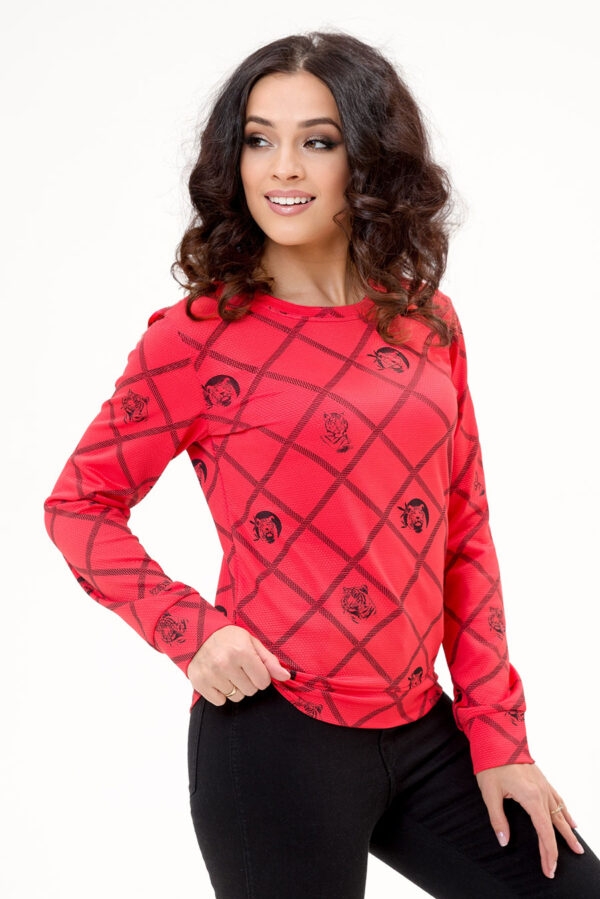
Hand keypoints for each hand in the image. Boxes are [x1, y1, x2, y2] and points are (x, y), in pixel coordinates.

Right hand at [187, 625, 290, 704]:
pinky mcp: (200, 683)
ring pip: (236, 697)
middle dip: (248, 682)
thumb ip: (269, 660)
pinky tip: (218, 679)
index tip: (253, 668)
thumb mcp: (251, 642)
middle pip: (250, 691)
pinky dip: (221, 693)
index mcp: (242, 652)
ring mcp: (212, 674)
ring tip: (228, 673)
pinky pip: (220, 701)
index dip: (261, 676)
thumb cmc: (228, 638)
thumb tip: (286, 677)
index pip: (263, 681)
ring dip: (235, 688)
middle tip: (239, 669)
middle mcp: (226, 663)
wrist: (198, 634)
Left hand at [476, 763, 584, 878]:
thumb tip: (504, 841)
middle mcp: (542, 793)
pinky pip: (558, 800)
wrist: (497, 737)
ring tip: (576, 848)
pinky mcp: (542, 780)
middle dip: (557, 849)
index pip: (544, 833)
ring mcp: (544, 786)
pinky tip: (571, 820)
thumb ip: (498, 819)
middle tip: (556, 868)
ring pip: (560, 814)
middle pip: (554, 827)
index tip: (549, 869)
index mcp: (531, 799)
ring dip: (567, 832)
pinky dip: (566, 812)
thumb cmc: (492, 764)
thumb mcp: (490, 793)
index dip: (548, 853)